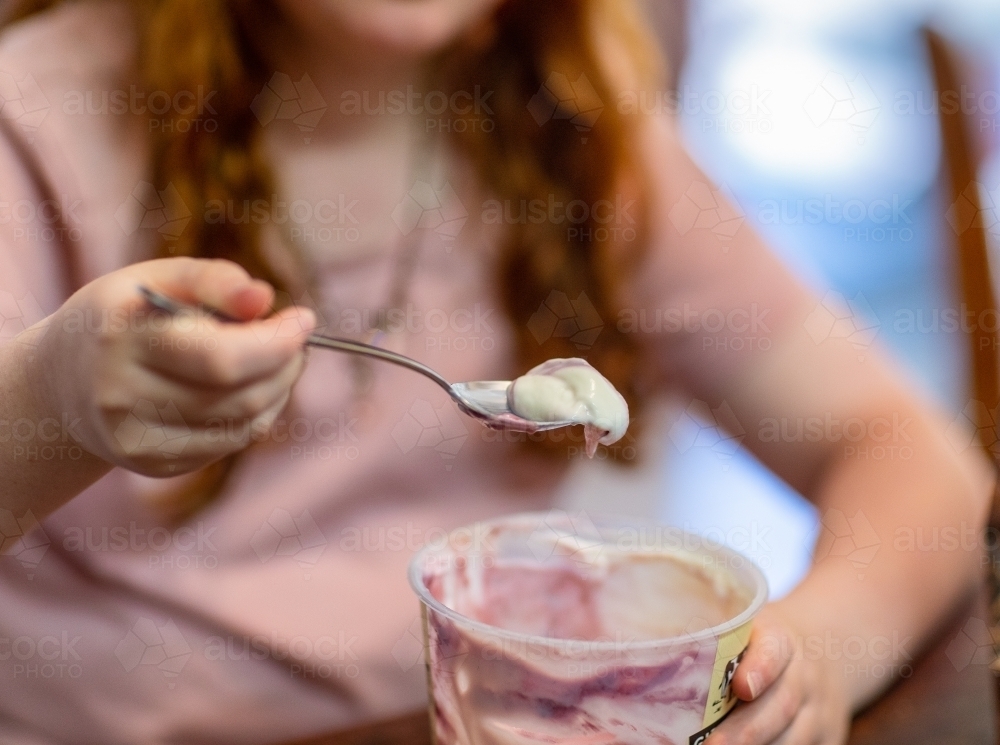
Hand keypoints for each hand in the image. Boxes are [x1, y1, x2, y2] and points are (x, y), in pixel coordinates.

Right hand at [30, 257, 314, 475]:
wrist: (66, 379)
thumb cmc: (128, 316)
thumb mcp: (160, 278)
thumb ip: (214, 280)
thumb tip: (264, 298)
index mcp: (121, 335)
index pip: (220, 357)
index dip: (276, 343)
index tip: (303, 318)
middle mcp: (120, 393)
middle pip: (238, 395)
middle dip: (285, 364)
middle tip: (297, 339)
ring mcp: (134, 437)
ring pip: (242, 423)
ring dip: (279, 389)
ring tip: (279, 359)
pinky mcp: (152, 464)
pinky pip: (229, 443)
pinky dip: (259, 414)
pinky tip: (255, 388)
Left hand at [706, 603, 850, 744]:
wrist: (829, 651)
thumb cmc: (762, 643)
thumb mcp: (747, 626)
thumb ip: (713, 638)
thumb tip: (654, 651)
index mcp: (782, 640)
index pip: (774, 651)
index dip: (760, 669)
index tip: (741, 686)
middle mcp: (806, 676)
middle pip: (781, 706)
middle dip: (745, 732)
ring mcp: (821, 712)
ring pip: (794, 739)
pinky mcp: (829, 738)